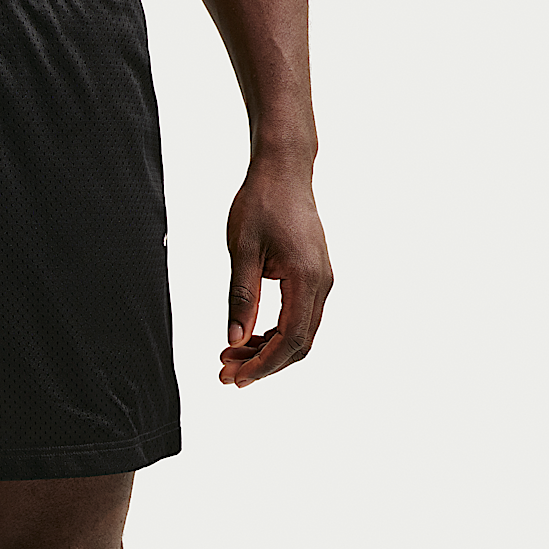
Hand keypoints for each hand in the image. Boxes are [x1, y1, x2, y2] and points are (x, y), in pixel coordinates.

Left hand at [221, 158, 332, 387]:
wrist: (283, 171)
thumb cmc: (262, 203)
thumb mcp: (242, 251)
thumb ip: (241, 297)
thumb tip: (235, 339)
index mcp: (306, 278)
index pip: (290, 339)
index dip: (263, 365)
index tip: (235, 378)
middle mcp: (321, 283)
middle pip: (299, 344)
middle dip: (263, 364)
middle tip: (226, 373)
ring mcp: (321, 280)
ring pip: (300, 333)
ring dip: (268, 351)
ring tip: (232, 357)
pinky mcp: (314, 276)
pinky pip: (299, 317)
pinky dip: (275, 334)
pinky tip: (248, 338)